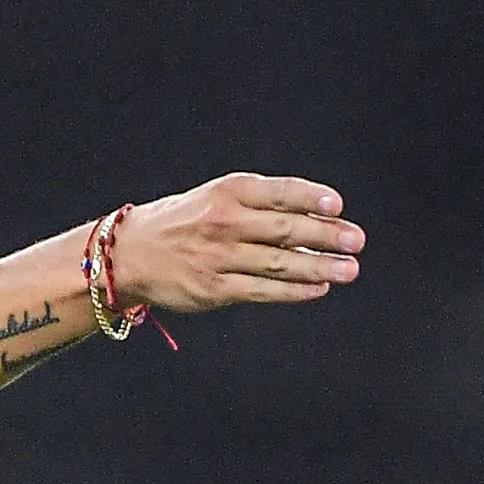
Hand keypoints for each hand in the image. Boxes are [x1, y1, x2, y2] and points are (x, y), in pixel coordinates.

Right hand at [109, 173, 363, 314]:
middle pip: (285, 229)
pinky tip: (318, 289)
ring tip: (349, 270)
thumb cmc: (180, 224)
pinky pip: (262, 291)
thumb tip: (315, 223)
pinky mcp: (213, 289)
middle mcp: (223, 223)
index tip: (337, 206)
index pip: (278, 192)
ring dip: (319, 267)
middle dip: (326, 235)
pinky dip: (293, 291)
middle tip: (356, 241)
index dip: (311, 198)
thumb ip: (259, 205)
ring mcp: (218, 258)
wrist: (126, 255)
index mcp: (226, 193)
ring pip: (278, 263)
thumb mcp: (214, 198)